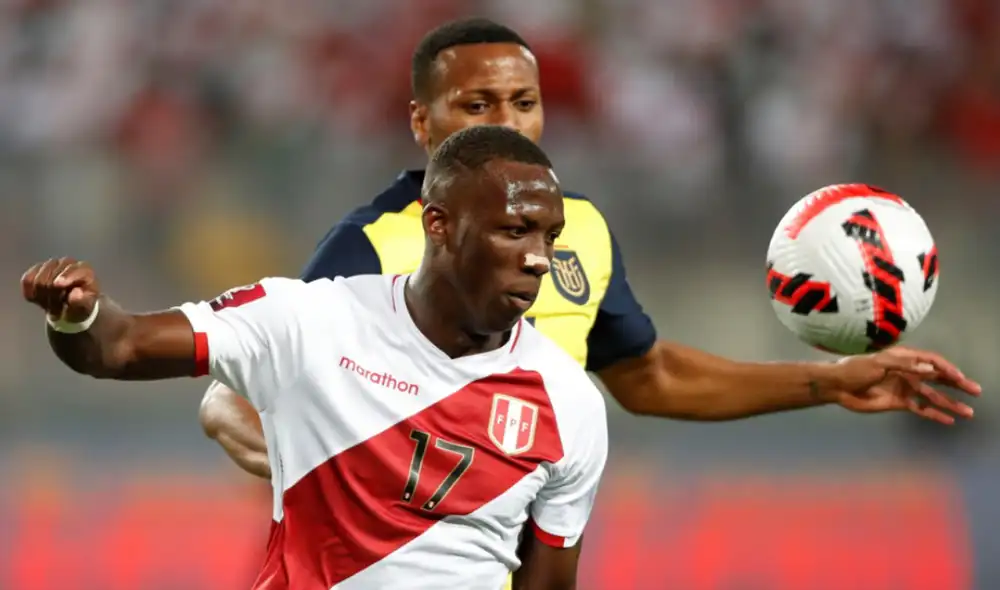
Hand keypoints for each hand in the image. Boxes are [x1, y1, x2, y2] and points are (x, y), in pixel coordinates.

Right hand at [21, 258, 100, 321]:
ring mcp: (50, 265)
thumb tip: (75, 293)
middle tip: (58, 311)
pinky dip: (32, 294)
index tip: (57, 285)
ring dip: (43, 298)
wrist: (70, 306)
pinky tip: (42, 300)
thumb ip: (82, 301)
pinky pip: (27, 281)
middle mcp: (67, 263)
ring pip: (38, 280)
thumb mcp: (86, 307)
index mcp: (84, 269)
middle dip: (53, 298)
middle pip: (52, 278)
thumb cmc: (81, 305)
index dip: (65, 276)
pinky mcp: (35, 270)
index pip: (74, 270)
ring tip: (52, 306)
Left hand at [827, 346, 981, 424]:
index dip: (947, 368)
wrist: (837, 386)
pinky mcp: (899, 403)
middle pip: (937, 378)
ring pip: (933, 396)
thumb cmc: (855, 368)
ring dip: (950, 404)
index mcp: (904, 358)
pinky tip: (948, 420)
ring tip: (968, 413)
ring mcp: (904, 388)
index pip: (932, 361)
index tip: (959, 377)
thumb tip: (931, 369)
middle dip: (957, 385)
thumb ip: (906, 365)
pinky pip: (920, 409)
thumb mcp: (879, 363)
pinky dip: (934, 414)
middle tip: (976, 391)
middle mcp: (908, 372)